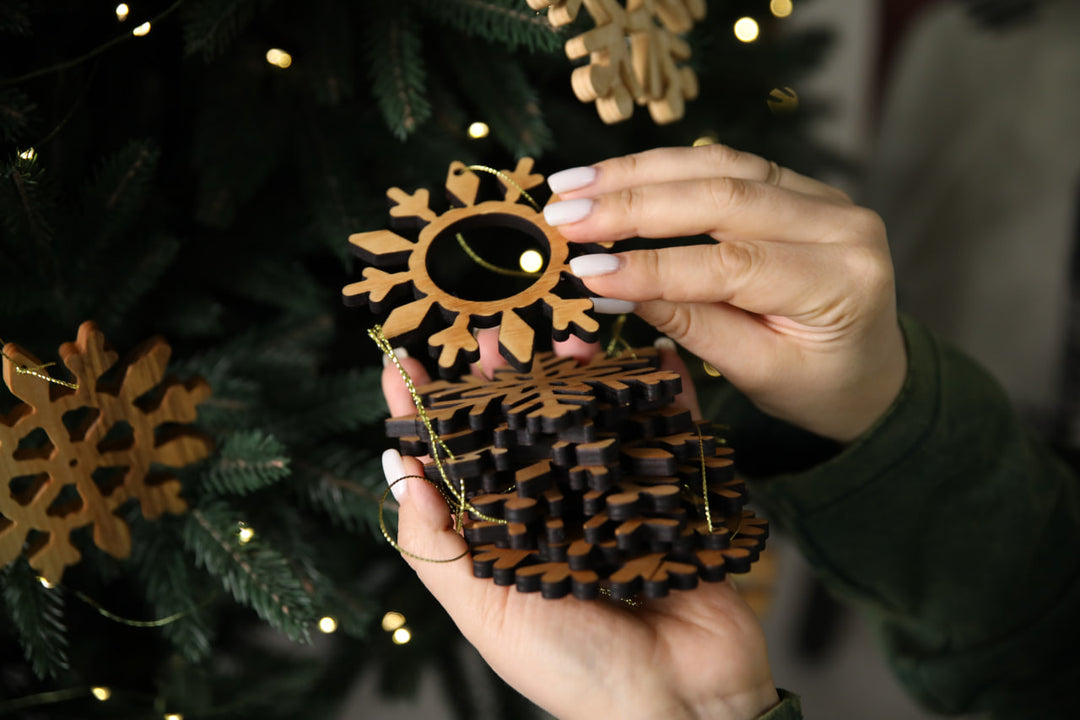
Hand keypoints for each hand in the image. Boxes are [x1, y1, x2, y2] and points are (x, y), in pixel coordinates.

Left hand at [380, 331, 778, 719]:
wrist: (680, 706)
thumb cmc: (573, 671)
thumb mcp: (487, 613)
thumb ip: (439, 547)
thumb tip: (398, 470)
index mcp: (506, 538)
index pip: (458, 464)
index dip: (429, 415)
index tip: (403, 365)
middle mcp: (556, 512)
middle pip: (524, 430)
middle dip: (505, 380)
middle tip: (491, 332)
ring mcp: (616, 502)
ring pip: (591, 421)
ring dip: (580, 374)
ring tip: (567, 332)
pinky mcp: (673, 500)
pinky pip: (667, 437)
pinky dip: (663, 395)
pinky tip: (651, 354)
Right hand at [544, 145, 906, 441]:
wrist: (870, 371)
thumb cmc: (817, 385)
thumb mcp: (756, 372)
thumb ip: (691, 324)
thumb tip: (610, 287)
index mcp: (841, 282)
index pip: (733, 265)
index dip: (653, 266)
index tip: (585, 270)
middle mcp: (842, 225)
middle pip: (724, 197)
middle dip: (633, 206)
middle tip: (563, 217)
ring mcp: (824, 196)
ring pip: (720, 166)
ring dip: (638, 173)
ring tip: (572, 186)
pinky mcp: (799, 185)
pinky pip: (726, 164)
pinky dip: (664, 168)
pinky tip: (613, 175)